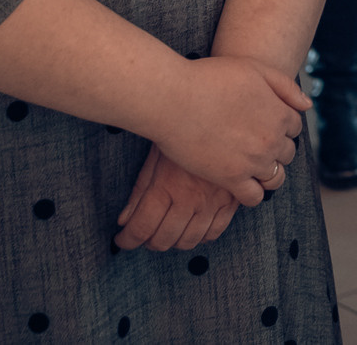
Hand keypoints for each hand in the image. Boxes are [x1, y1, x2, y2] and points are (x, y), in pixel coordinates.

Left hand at [114, 144, 245, 251]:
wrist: (224, 114)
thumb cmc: (184, 132)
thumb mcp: (156, 156)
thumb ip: (140, 191)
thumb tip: (124, 220)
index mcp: (166, 187)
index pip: (141, 228)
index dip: (128, 239)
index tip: (123, 239)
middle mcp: (189, 199)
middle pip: (164, 239)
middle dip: (149, 242)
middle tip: (144, 235)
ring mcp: (213, 202)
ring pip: (189, 241)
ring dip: (174, 242)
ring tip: (167, 232)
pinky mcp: (232, 200)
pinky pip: (215, 232)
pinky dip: (201, 237)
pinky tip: (193, 227)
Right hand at [147, 55, 310, 207]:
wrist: (174, 98)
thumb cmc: (211, 78)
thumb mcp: (256, 69)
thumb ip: (286, 87)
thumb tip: (307, 105)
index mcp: (280, 114)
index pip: (295, 127)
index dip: (282, 126)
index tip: (266, 126)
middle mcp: (272, 140)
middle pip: (287, 153)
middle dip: (277, 149)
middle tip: (256, 145)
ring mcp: (253, 162)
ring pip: (275, 178)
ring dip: (269, 173)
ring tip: (253, 167)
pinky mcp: (231, 179)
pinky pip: (254, 197)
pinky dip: (253, 193)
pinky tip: (240, 183)